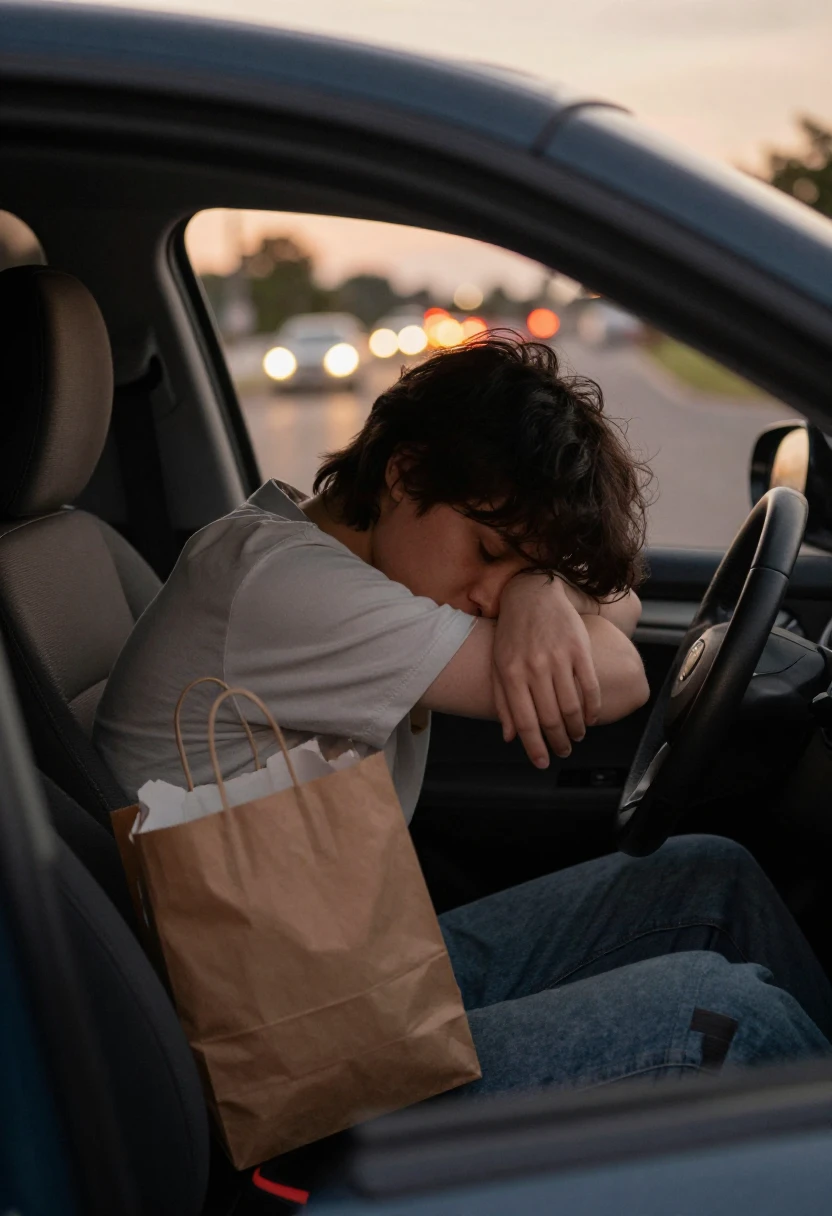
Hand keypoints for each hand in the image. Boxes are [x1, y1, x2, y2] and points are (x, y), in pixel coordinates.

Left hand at [492, 574, 601, 766]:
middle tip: (563, 751)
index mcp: (510, 675)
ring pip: (571, 706)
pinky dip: (592, 708)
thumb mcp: (498, 666)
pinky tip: (590, 718)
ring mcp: (558, 657)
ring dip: (576, 729)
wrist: (532, 594)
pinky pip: (589, 686)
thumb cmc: (511, 634)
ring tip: (576, 737)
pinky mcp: (579, 648)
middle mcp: (534, 668)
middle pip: (550, 718)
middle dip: (558, 742)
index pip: (525, 722)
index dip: (535, 747)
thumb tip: (509, 736)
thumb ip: (502, 701)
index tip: (542, 762)